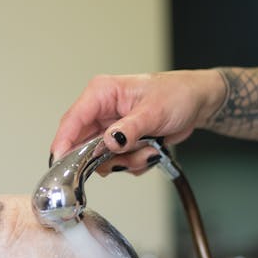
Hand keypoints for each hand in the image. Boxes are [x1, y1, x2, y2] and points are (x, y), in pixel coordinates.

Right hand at [49, 70, 225, 172]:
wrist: (197, 102)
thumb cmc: (177, 94)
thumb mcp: (153, 112)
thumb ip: (129, 129)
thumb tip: (109, 143)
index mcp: (102, 93)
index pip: (72, 121)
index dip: (63, 144)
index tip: (61, 165)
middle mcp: (101, 111)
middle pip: (83, 145)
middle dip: (107, 157)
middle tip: (127, 157)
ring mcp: (110, 128)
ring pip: (102, 159)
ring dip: (126, 161)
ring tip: (149, 149)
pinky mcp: (120, 141)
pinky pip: (117, 162)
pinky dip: (134, 163)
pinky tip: (150, 151)